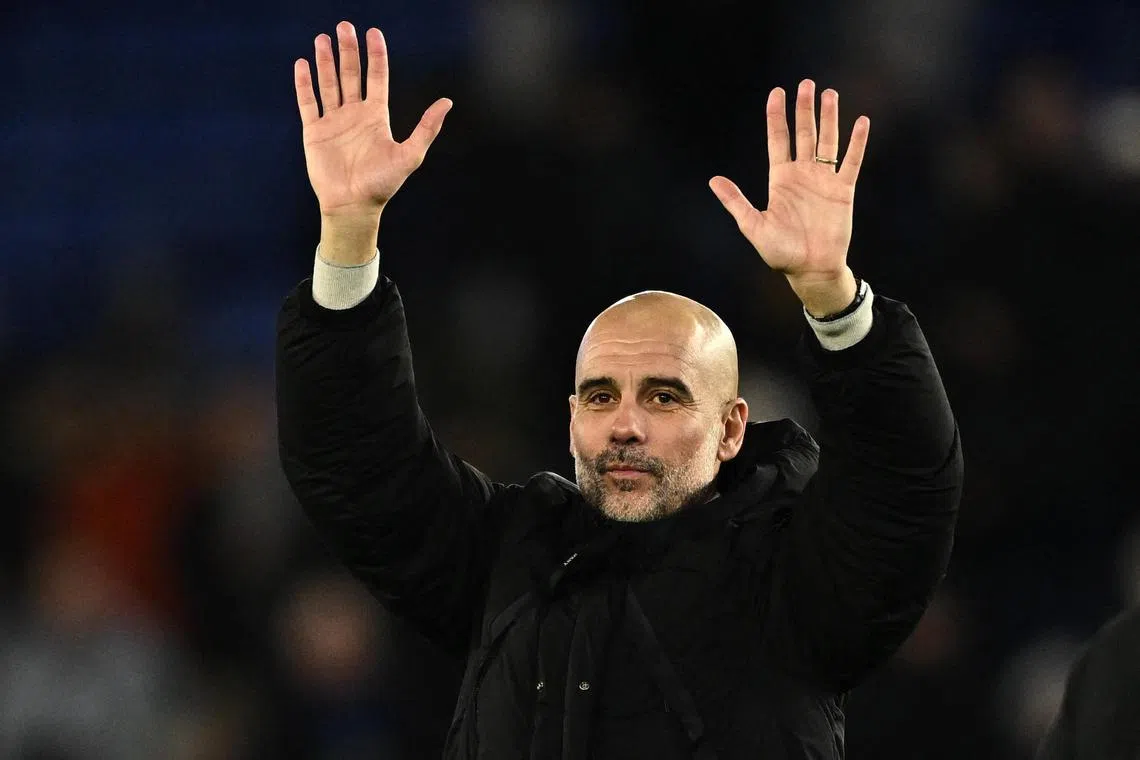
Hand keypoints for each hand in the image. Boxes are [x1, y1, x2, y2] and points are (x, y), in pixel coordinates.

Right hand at [294, 21, 451, 218]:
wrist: (353, 206)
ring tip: (322, 39)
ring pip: (328, 84)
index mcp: (376, 116)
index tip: (373, 33)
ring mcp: (333, 121)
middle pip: (350, 74)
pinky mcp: (314, 131)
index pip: (377, 77)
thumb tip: (447, 102)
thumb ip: (427, 128)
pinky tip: (303, 65)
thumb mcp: (410, 155)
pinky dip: (304, 84)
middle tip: (344, 26)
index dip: (375, 55)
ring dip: (325, 61)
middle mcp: (354, 114)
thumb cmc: (382, 184)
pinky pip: (308, 103)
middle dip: (347, 50)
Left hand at [709, 80, 869, 314]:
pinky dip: (857, 142)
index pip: (778, 139)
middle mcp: (801, 174)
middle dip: (804, 108)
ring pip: (827, 141)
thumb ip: (736, 202)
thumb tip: (713, 181)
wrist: (811, 270)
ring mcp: (823, 181)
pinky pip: (851, 161)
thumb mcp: (753, 226)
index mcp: (779, 179)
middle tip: (806, 84)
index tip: (777, 93)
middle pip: (803, 133)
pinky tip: (861, 122)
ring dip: (829, 118)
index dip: (776, 116)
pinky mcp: (842, 191)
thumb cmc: (781, 252)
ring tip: (829, 94)